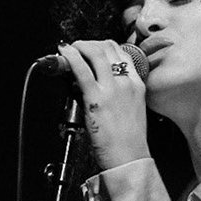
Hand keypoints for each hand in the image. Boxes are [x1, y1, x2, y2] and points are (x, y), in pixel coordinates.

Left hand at [55, 39, 149, 171]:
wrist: (129, 158)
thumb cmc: (129, 140)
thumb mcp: (132, 109)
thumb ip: (119, 93)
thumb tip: (99, 85)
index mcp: (136, 84)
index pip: (121, 52)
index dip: (104, 45)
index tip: (93, 47)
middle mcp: (126, 83)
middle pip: (107, 48)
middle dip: (89, 43)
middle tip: (77, 46)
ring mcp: (112, 89)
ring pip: (95, 54)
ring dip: (79, 46)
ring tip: (69, 49)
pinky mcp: (96, 99)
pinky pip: (81, 70)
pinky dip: (70, 57)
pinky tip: (64, 54)